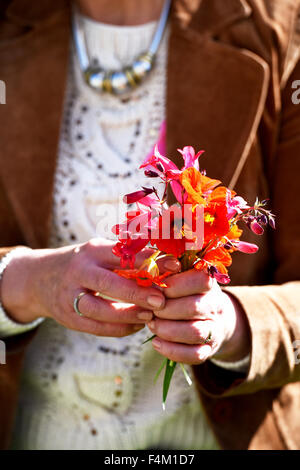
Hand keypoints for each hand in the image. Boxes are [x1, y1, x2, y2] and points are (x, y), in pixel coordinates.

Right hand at [0, 239, 178, 336]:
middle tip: (161, 300)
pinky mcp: (69, 319)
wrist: (40, 279)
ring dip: (129, 315)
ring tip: (150, 316)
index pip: (123, 255)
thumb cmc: (83, 263)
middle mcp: (79, 272)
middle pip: (109, 284)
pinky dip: (120, 329)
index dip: (150, 261)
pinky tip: (136, 326)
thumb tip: (166, 262)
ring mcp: (71, 297)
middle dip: (137, 293)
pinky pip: (97, 328)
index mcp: (92, 251)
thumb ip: (127, 257)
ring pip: (101, 310)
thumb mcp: (100, 251)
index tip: (174, 266)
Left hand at [147, 269, 250, 364]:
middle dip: (166, 309)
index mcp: (209, 283)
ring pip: (194, 332)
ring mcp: (214, 329)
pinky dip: (172, 350)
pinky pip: (193, 355)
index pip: (199, 280)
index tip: (156, 287)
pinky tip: (157, 342)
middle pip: (193, 307)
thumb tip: (149, 270)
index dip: (175, 284)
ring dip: (167, 330)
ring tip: (152, 324)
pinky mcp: (208, 350)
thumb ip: (167, 270)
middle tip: (150, 308)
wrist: (212, 318)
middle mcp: (215, 306)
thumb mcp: (182, 276)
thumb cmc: (186, 291)